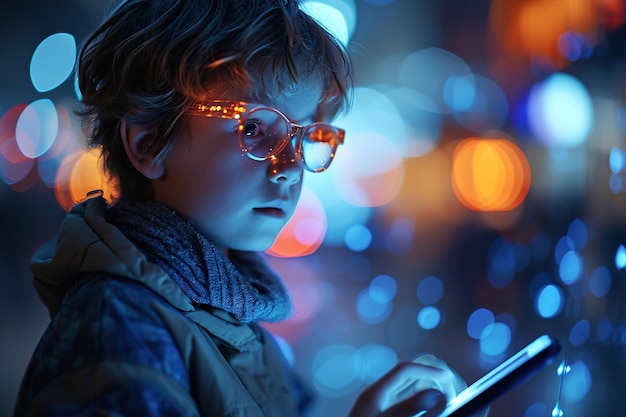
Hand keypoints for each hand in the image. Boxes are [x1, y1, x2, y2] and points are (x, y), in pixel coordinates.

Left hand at [348, 354, 476, 416]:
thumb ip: (409, 409)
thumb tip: (436, 393)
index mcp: (375, 393)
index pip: (405, 370)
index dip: (429, 370)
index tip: (449, 379)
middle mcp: (377, 394)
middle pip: (410, 373)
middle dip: (432, 377)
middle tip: (452, 393)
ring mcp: (380, 403)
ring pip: (411, 386)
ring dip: (430, 387)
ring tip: (447, 399)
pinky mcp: (384, 412)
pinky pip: (408, 398)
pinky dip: (423, 398)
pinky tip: (434, 406)